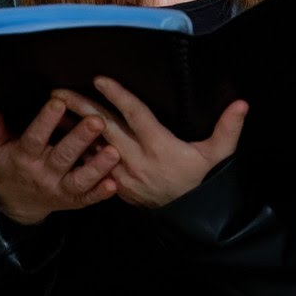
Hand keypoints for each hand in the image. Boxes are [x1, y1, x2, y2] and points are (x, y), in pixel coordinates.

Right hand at [0, 99, 120, 225]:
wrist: (17, 204)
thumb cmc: (10, 168)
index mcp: (25, 157)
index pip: (34, 138)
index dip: (45, 121)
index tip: (58, 102)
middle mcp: (44, 173)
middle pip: (63, 156)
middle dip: (80, 138)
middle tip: (97, 121)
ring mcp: (60, 189)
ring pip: (80, 179)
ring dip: (97, 166)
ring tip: (114, 151)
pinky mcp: (74, 201)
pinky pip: (88, 198)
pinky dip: (101, 193)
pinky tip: (114, 184)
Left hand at [52, 76, 246, 208]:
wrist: (187, 216)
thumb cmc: (201, 180)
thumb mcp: (218, 155)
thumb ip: (229, 128)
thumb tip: (242, 103)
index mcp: (159, 146)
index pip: (135, 115)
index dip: (118, 96)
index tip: (100, 79)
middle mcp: (136, 158)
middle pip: (104, 129)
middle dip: (81, 108)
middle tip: (59, 92)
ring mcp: (122, 173)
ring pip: (92, 147)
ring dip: (72, 129)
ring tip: (53, 112)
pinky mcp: (114, 184)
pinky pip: (90, 166)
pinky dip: (75, 151)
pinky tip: (61, 139)